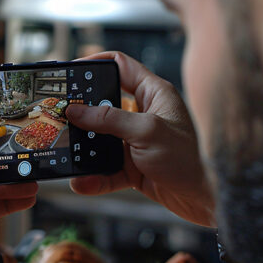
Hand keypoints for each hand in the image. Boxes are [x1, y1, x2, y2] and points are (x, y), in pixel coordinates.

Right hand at [66, 52, 215, 226]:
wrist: (202, 199)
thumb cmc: (188, 158)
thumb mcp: (146, 131)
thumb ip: (109, 119)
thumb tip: (77, 111)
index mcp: (154, 94)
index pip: (122, 66)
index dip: (96, 64)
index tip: (72, 71)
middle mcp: (143, 115)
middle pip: (103, 105)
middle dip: (81, 113)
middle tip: (60, 116)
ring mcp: (135, 142)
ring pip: (100, 140)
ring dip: (84, 150)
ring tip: (68, 154)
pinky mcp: (131, 166)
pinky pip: (105, 169)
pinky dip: (93, 177)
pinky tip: (82, 182)